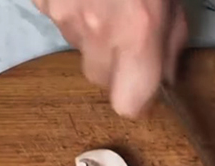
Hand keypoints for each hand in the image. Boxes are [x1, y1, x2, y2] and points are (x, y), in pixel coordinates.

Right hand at [33, 0, 187, 117]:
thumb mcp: (173, 1)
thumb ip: (171, 43)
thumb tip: (165, 76)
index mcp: (138, 32)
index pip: (128, 105)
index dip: (137, 100)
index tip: (144, 88)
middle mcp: (97, 30)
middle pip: (99, 79)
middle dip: (113, 66)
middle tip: (126, 34)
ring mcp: (62, 14)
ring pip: (78, 47)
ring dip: (91, 35)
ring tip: (106, 0)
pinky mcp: (41, 0)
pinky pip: (58, 20)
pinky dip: (71, 10)